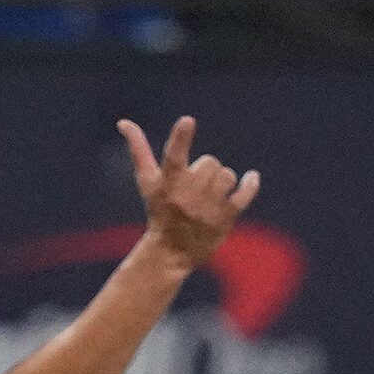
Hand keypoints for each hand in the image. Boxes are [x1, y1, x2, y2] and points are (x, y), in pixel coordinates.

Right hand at [118, 117, 259, 277]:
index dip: (181, 137)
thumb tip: (123, 122)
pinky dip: (250, 184)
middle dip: (205, 171)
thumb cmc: (159, 211)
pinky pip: (245, 192)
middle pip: (210, 162)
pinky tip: (251, 178)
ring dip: (221, 182)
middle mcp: (188, 194)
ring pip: (227, 175)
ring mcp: (208, 207)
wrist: (171, 253)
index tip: (187, 120)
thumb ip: (139, 150)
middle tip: (194, 190)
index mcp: (168, 182)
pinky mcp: (226, 218)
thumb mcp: (148, 183)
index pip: (174, 155)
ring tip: (209, 197)